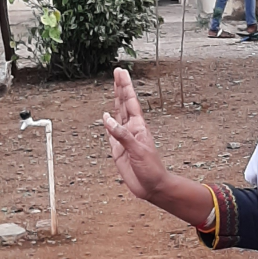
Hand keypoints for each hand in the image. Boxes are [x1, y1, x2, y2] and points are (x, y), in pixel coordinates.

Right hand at [97, 68, 177, 205]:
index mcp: (139, 126)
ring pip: (117, 115)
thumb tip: (107, 119)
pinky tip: (105, 117)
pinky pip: (110, 133)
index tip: (121, 72)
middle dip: (120, 87)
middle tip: (117, 72)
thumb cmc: (151, 169)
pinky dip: (107, 124)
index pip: (130, 102)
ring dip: (115, 100)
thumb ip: (122, 135)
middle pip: (124, 103)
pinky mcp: (118, 149)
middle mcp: (131, 129)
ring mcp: (124, 138)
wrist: (152, 186)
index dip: (125, 87)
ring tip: (113, 87)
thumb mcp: (138, 151)